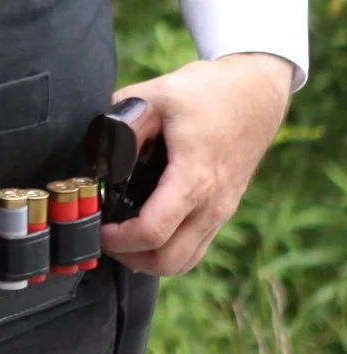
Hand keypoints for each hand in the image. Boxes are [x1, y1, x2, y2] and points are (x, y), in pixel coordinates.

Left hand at [99, 52, 293, 275]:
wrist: (256, 92)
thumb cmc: (208, 92)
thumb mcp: (155, 95)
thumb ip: (122, 123)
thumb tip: (95, 150)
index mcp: (194, 178)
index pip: (153, 231)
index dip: (116, 238)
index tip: (95, 225)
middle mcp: (213, 204)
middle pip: (169, 261)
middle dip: (129, 257)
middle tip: (103, 235)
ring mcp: (222, 211)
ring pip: (185, 261)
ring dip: (149, 259)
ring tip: (121, 237)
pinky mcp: (224, 209)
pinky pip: (196, 246)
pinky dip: (168, 249)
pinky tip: (144, 228)